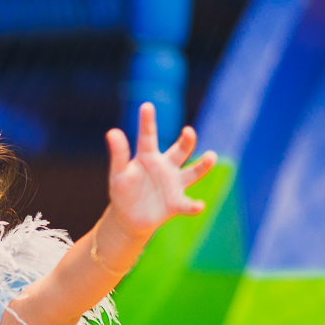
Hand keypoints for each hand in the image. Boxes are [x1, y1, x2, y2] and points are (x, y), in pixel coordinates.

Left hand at [105, 102, 215, 240]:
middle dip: (187, 141)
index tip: (146, 105)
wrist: (129, 218)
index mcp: (148, 156)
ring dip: (203, 165)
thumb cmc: (124, 191)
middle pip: (180, 150)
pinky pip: (187, 204)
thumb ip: (119, 155)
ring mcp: (174, 184)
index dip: (147, 122)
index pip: (148, 136)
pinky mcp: (176, 203)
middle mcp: (166, 166)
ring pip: (193, 172)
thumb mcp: (118, 173)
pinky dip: (194, 206)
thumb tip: (112, 131)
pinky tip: (199, 206)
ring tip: (211, 156)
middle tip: (188, 131)